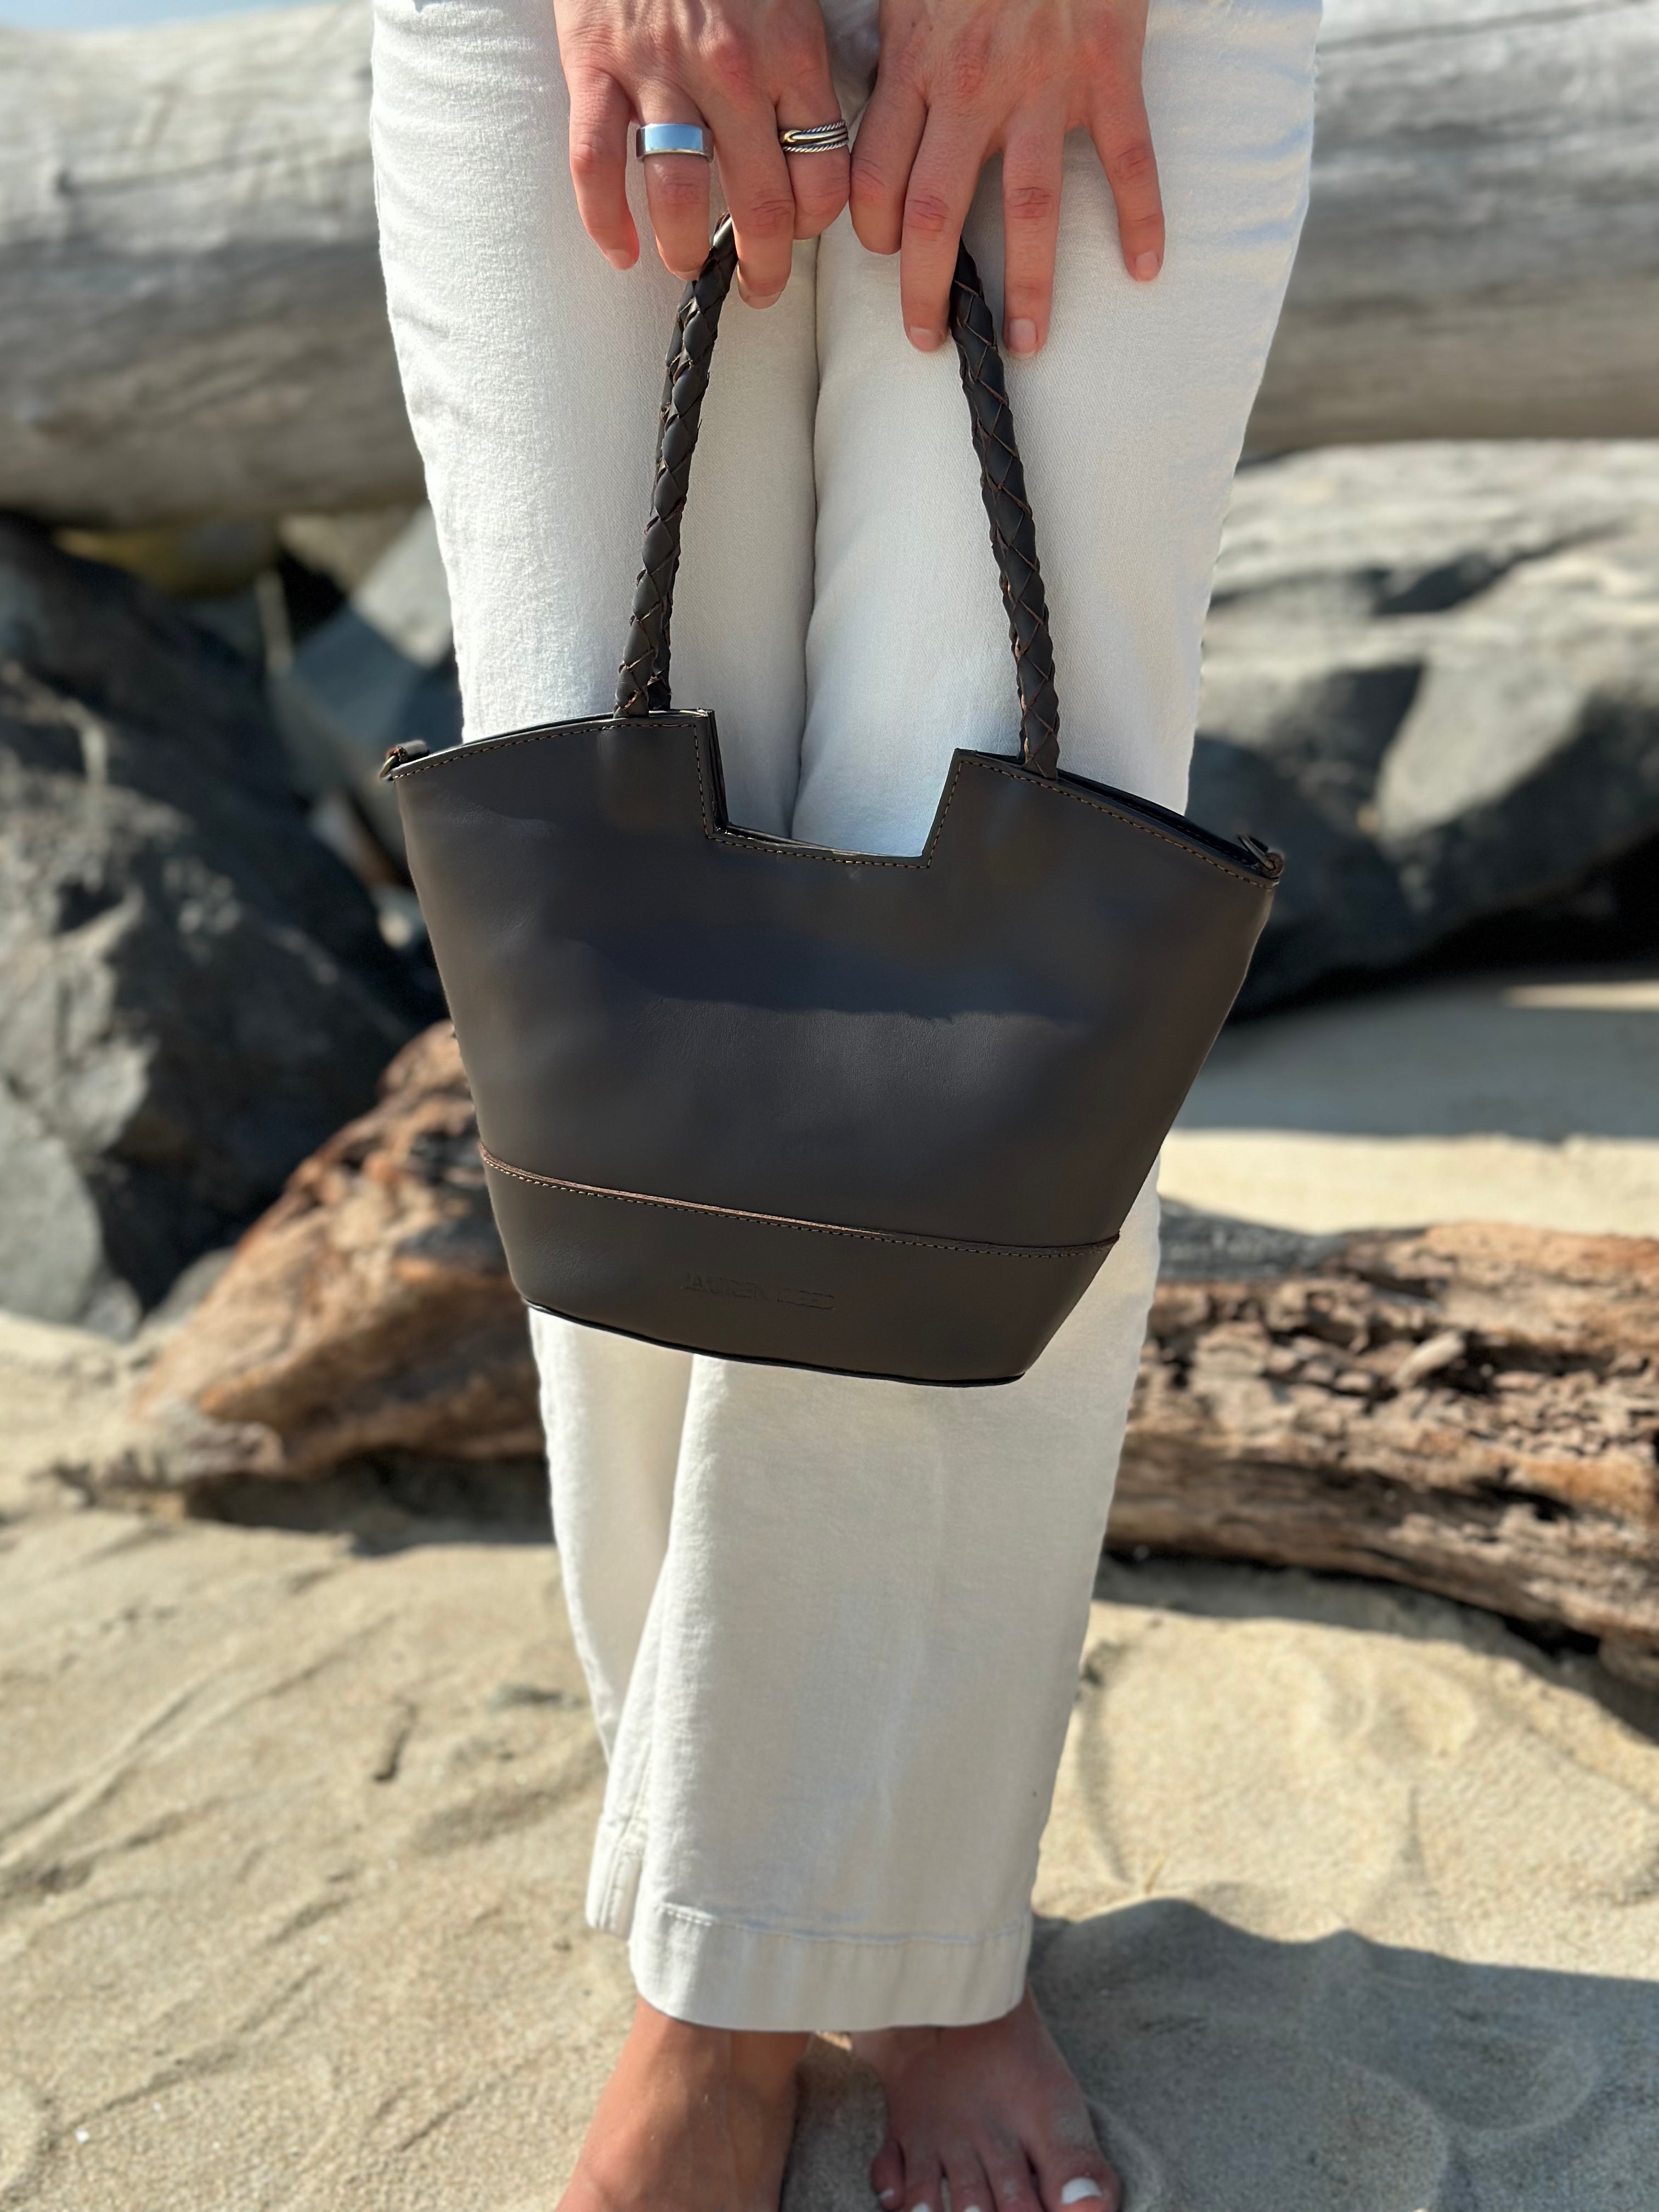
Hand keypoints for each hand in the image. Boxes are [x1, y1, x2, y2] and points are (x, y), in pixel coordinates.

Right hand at [553, 0, 850, 304]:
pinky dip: (605, 222)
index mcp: (791, 53)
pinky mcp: (594, 67)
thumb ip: (802, 65)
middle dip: (766, 266)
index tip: (803, 234)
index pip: (824, 174)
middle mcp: (732, 70)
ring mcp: (658, 72)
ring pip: (681, 197)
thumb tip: (817, 137)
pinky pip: (595, 166)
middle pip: (762, 205)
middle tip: (761, 286)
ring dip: (688, 250)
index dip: (818, 223)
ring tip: (690, 265)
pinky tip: (619, 251)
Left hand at [851, 0, 1163, 352]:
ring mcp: (1045, 86)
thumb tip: (857, 100)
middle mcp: (973, 87)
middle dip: (926, 291)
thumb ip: (887, 46)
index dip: (870, 236)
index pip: (874, 178)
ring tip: (1026, 341)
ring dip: (1027, 286)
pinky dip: (1143, 217)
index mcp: (917, 64)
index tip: (881, 261)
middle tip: (927, 340)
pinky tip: (1147, 267)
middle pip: (934, 216)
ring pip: (1028, 210)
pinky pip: (1128, 159)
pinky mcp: (1109, 72)